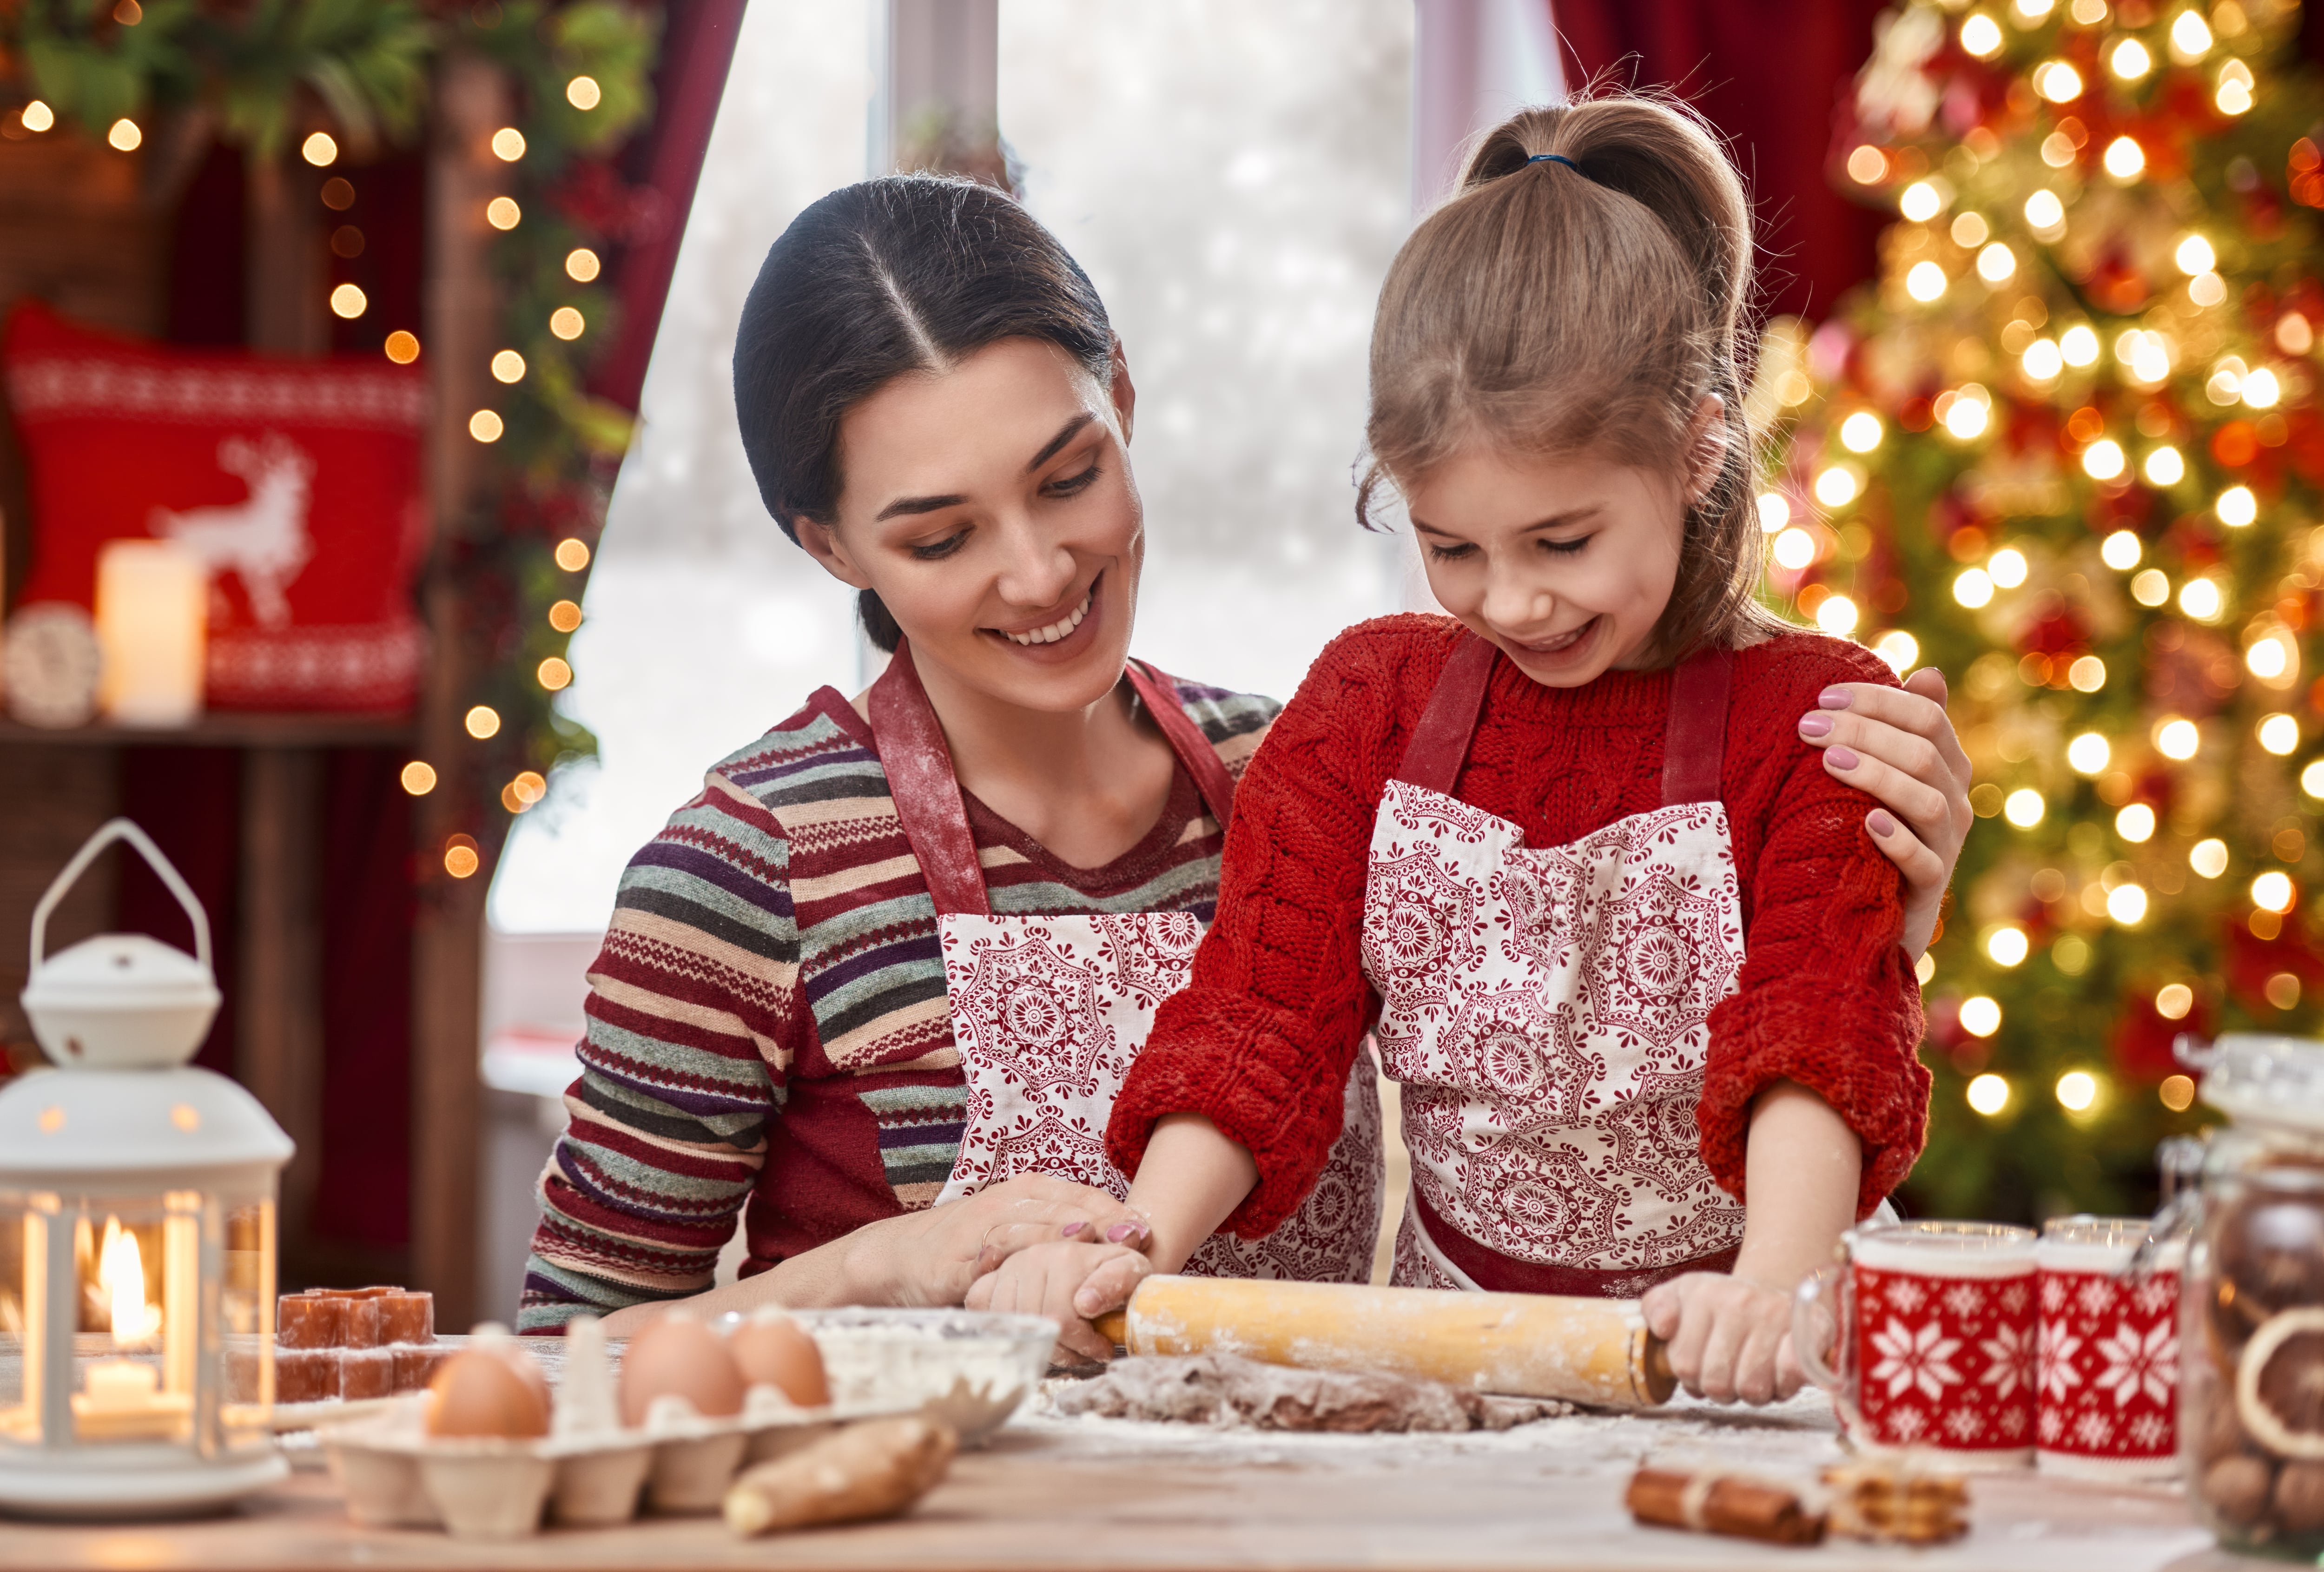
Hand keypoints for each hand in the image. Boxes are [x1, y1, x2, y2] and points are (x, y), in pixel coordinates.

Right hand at [845, 1175, 1148, 1308]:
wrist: (896, 1259)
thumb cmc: (962, 1248)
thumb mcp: (1012, 1235)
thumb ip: (1051, 1237)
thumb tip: (1106, 1254)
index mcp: (1026, 1192)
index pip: (1082, 1196)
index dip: (1116, 1211)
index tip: (1146, 1228)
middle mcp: (1009, 1201)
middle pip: (1067, 1205)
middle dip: (1106, 1219)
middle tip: (1139, 1235)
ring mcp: (986, 1224)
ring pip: (1037, 1220)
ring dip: (1073, 1231)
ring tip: (1105, 1239)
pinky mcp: (964, 1254)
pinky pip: (1000, 1248)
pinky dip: (1028, 1249)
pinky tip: (1047, 1256)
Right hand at [965, 1239, 1151, 1365]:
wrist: (1097, 1261)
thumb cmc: (1116, 1273)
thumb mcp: (1132, 1273)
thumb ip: (1116, 1282)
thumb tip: (1084, 1303)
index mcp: (1067, 1257)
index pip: (1062, 1320)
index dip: (1084, 1344)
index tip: (1102, 1348)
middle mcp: (1032, 1258)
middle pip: (1037, 1326)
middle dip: (1066, 1350)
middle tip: (1085, 1351)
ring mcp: (1010, 1268)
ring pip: (1013, 1325)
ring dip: (1040, 1343)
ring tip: (1065, 1342)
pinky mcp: (992, 1278)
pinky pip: (983, 1308)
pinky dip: (1004, 1326)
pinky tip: (1032, 1329)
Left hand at [1641, 1271, 1804, 1404]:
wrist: (1777, 1291)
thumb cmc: (1724, 1304)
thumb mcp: (1682, 1296)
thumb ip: (1658, 1308)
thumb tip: (1664, 1329)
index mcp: (1704, 1295)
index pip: (1683, 1364)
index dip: (1690, 1377)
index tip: (1702, 1364)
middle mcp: (1741, 1301)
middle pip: (1716, 1383)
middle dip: (1721, 1389)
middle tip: (1730, 1373)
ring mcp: (1777, 1314)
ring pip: (1752, 1389)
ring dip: (1752, 1392)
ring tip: (1752, 1373)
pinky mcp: (1814, 1329)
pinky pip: (1793, 1372)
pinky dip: (1785, 1384)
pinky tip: (1779, 1376)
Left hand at [1797, 666, 1971, 957]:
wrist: (1875, 913)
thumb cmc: (1871, 832)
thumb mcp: (1883, 778)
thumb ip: (1902, 729)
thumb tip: (1931, 673)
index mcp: (1946, 767)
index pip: (1927, 716)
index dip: (1878, 701)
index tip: (1823, 698)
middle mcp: (1955, 802)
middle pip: (1923, 752)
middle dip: (1864, 732)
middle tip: (1807, 726)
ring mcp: (1945, 846)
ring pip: (1928, 801)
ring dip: (1877, 776)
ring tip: (1828, 762)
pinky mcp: (1929, 889)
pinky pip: (1924, 862)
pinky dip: (1898, 839)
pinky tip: (1867, 822)